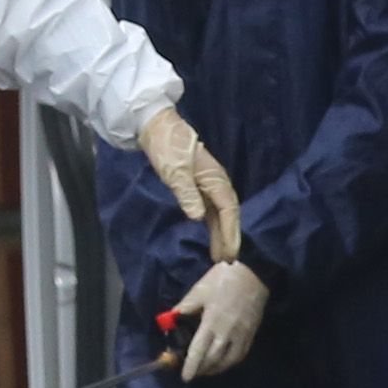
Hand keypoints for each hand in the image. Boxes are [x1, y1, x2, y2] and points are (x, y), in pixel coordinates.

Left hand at [138, 106, 243, 262]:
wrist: (157, 127)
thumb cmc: (167, 146)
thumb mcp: (175, 171)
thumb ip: (187, 194)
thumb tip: (198, 218)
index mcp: (215, 179)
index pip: (228, 210)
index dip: (230, 232)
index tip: (229, 252)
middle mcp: (216, 183)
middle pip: (228, 214)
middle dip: (229, 237)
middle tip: (228, 261)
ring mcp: (209, 184)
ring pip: (220, 214)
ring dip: (221, 234)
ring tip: (220, 256)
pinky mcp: (199, 186)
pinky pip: (211, 210)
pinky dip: (213, 225)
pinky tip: (212, 237)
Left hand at [172, 259, 268, 378]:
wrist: (253, 274)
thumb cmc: (223, 280)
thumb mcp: (199, 290)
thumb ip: (185, 307)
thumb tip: (172, 319)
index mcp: (212, 322)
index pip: (199, 351)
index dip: (191, 366)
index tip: (185, 377)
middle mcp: (227, 333)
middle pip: (213, 360)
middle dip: (201, 370)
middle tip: (193, 372)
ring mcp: (242, 335)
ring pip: (228, 361)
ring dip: (216, 369)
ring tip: (206, 370)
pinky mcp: (251, 334)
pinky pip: (240, 355)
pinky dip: (230, 362)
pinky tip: (223, 361)